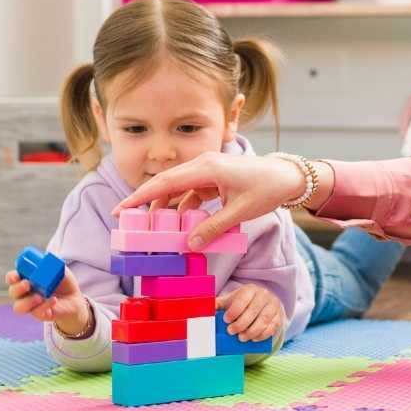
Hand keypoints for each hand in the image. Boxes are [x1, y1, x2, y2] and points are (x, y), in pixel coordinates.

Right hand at [6, 266, 92, 337]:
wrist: (75, 298)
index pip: (11, 278)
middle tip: (28, 284)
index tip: (17, 275)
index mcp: (25, 279)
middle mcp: (24, 293)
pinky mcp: (40, 315)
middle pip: (12, 292)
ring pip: (19, 307)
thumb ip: (52, 263)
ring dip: (27, 301)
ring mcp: (31, 306)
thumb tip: (48, 257)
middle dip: (18, 288)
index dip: (11, 277)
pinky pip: (36, 313)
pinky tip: (53, 300)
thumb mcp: (59, 269)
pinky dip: (44, 306)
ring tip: (39, 297)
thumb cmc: (62, 282)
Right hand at [113, 152, 308, 250]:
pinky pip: (191, 193)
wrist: (289, 176)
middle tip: (126, 220)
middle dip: (145, 201)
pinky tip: (181, 225)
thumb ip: (214, 228)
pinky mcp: (213, 178)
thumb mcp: (240, 212)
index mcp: (206, 168)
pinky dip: (183, 208)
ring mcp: (207, 171)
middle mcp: (203, 165)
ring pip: (177, 189)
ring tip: (153, 228)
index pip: (165, 183)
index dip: (141, 197)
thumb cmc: (268, 188)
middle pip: (165, 183)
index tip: (121, 209)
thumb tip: (189, 245)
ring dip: (166, 207)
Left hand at [217, 283, 283, 345]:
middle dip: (241, 324)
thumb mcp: (230, 300)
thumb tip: (205, 309)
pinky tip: (253, 339)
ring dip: (252, 331)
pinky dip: (262, 335)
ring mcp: (273, 306)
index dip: (234, 310)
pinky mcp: (278, 317)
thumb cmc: (243, 302)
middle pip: (253, 311)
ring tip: (241, 338)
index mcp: (250, 289)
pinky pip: (272, 327)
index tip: (226, 320)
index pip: (243, 299)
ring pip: (263, 320)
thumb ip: (218, 304)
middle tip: (231, 332)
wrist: (263, 302)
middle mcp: (264, 295)